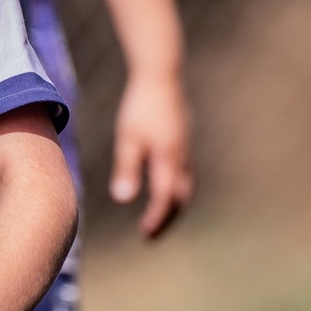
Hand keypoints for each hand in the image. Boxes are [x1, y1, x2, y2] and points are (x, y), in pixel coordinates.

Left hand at [109, 69, 193, 238]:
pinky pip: (184, 173)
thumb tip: (124, 200)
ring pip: (185, 186)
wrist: (162, 75)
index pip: (166, 199)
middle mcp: (182, 157)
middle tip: (150, 235)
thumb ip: (127, 169)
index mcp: (170, 159)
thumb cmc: (141, 107)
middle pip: (181, 197)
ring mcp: (186, 149)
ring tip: (157, 218)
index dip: (157, 219)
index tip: (145, 234)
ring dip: (173, 205)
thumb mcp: (128, 138)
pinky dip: (175, 189)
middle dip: (167, 219)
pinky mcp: (184, 141)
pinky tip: (162, 189)